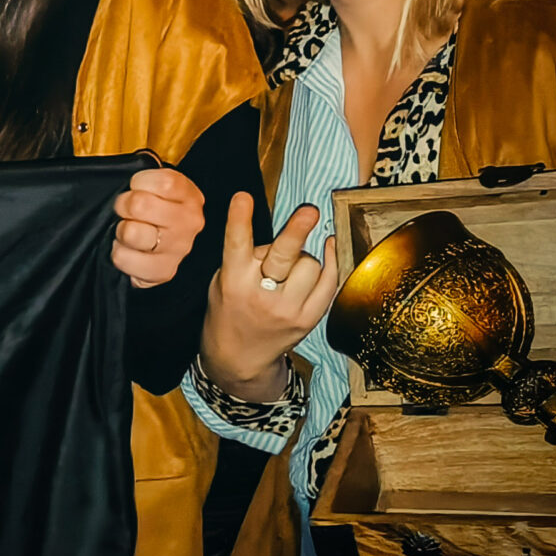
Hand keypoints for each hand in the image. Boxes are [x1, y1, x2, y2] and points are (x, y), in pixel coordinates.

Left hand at [111, 166, 204, 288]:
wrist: (163, 247)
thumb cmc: (154, 211)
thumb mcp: (155, 188)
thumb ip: (146, 180)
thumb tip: (118, 178)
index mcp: (189, 195)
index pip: (162, 181)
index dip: (139, 182)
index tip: (137, 188)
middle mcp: (189, 222)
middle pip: (139, 204)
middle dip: (123, 206)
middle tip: (127, 212)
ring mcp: (179, 248)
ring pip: (130, 232)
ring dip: (121, 232)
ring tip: (129, 233)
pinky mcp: (164, 271)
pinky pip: (123, 257)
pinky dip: (119, 253)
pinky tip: (130, 250)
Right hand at [199, 195, 338, 399]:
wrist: (239, 357)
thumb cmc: (230, 309)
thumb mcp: (223, 281)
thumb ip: (247, 258)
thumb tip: (284, 233)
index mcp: (233, 282)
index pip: (236, 245)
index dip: (239, 220)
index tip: (242, 198)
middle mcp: (261, 296)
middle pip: (283, 257)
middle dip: (296, 231)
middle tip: (310, 210)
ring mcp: (288, 310)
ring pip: (310, 263)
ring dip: (303, 256)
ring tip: (290, 266)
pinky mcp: (309, 319)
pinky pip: (329, 282)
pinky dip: (331, 262)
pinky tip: (329, 247)